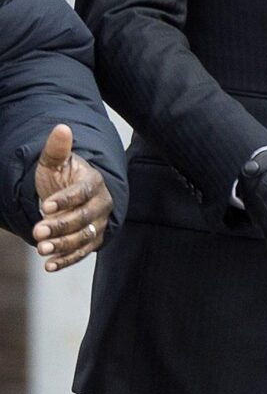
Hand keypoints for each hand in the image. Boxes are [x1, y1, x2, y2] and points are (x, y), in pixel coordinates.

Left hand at [32, 123, 113, 271]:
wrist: (70, 196)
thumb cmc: (62, 177)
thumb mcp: (55, 163)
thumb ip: (57, 149)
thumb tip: (61, 128)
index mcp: (94, 182)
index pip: (83, 191)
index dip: (66, 199)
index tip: (46, 206)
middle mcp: (101, 204)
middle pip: (85, 217)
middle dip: (61, 226)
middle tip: (38, 230)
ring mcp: (98, 224)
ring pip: (84, 237)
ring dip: (63, 245)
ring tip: (42, 249)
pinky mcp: (93, 241)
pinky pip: (82, 253)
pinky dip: (67, 260)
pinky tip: (50, 265)